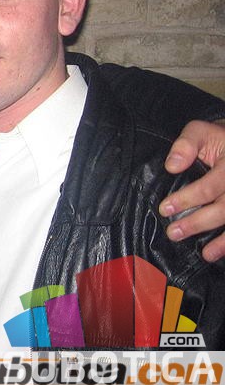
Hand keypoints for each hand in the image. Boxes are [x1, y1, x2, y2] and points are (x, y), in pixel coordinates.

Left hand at [160, 119, 224, 261]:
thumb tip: (171, 166)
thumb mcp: (200, 132)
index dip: (187, 199)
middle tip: (174, 232)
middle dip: (199, 222)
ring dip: (222, 240)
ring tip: (204, 253)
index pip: (210, 186)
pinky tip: (218, 253)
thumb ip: (186, 145)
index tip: (165, 209)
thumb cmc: (216, 139)